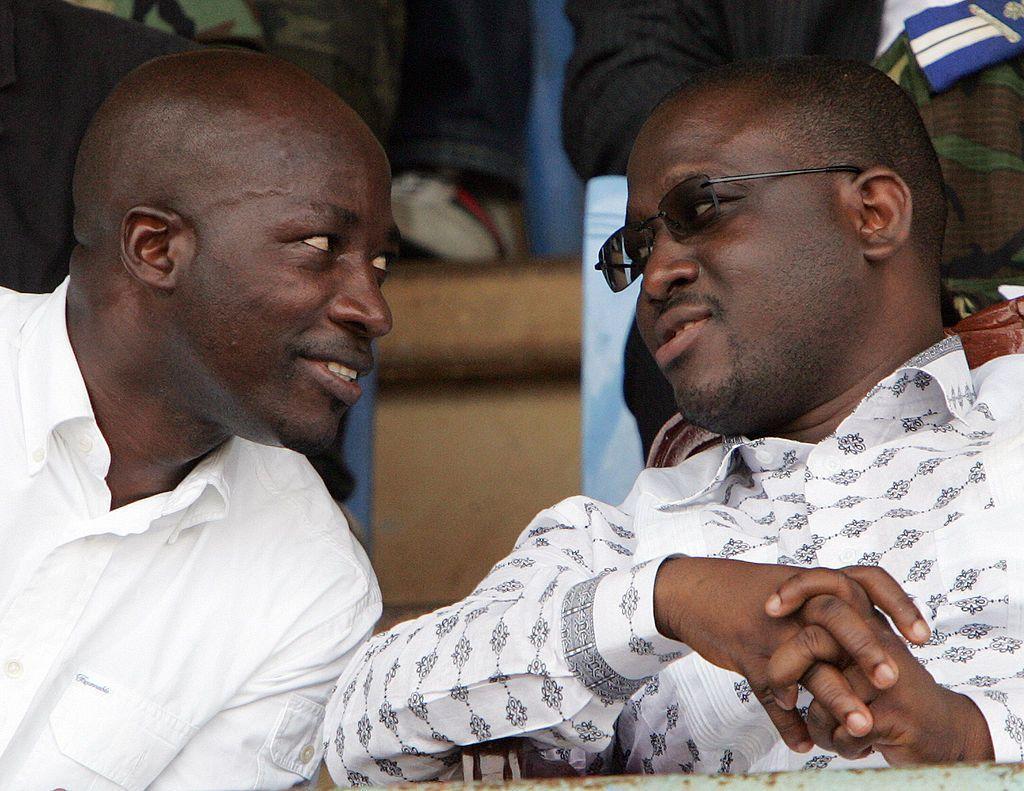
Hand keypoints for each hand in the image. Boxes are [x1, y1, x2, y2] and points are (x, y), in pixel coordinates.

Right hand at [654, 559, 929, 751]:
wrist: (691, 592)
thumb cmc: (741, 592)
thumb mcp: (786, 588)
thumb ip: (823, 605)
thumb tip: (865, 621)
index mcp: (813, 585)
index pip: (866, 581)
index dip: (899, 606)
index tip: (923, 639)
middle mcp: (796, 606)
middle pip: (839, 617)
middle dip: (868, 650)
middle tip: (891, 681)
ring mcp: (773, 632)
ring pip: (809, 663)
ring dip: (836, 698)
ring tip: (860, 727)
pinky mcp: (749, 657)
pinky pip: (772, 694)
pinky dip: (787, 723)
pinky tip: (801, 742)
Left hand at [767, 596, 992, 764]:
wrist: (947, 734)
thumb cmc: (892, 697)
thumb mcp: (859, 661)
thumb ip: (824, 644)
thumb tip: (773, 629)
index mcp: (869, 624)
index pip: (833, 583)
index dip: (798, 587)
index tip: (768, 610)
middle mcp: (880, 642)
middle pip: (814, 640)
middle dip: (783, 670)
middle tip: (783, 697)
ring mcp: (890, 678)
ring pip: (824, 695)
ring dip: (819, 725)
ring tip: (829, 733)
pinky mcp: (896, 715)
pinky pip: (844, 731)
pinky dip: (841, 745)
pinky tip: (856, 747)